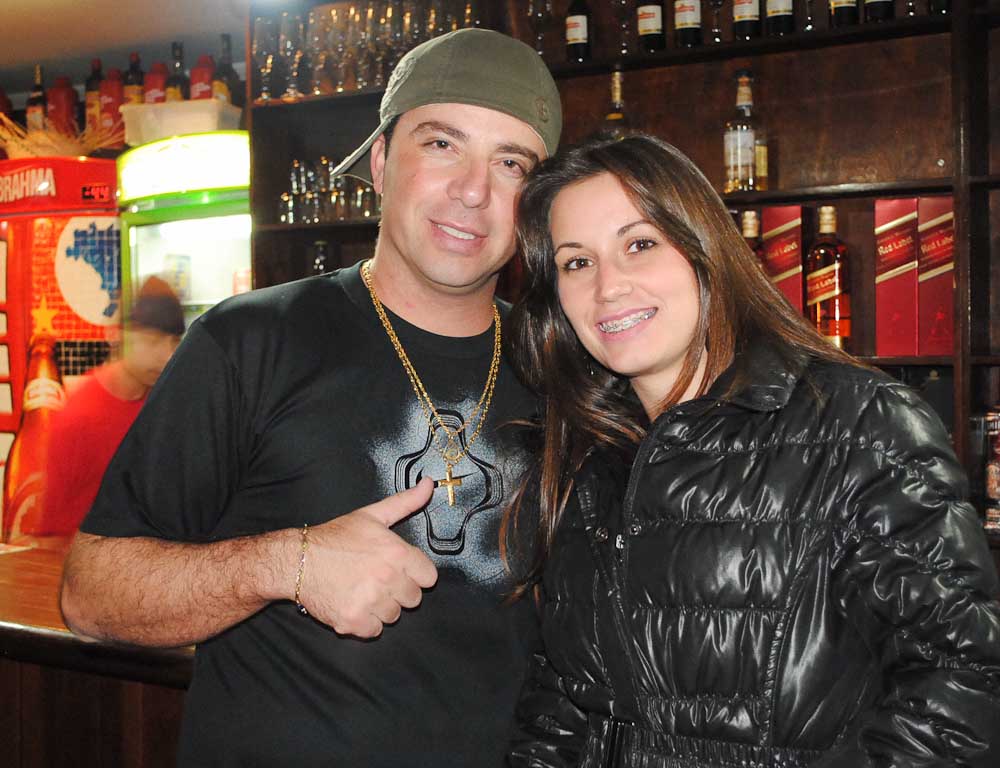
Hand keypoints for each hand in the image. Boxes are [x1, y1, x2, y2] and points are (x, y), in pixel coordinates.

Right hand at [299, 477, 436, 637]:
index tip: (400, 570)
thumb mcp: (372, 515)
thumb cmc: (335, 538)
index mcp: (396, 553)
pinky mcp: (353, 621)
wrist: (297, 561)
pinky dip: (365, 622)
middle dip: (398, 591)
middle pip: (413, 599)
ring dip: (381, 607)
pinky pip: (374, 630)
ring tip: (362, 590)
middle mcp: (387, 578)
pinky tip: (353, 604)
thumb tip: (428, 485)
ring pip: (394, 616)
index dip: (415, 574)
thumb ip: (405, 502)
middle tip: (377, 579)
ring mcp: (370, 601)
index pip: (429, 577)